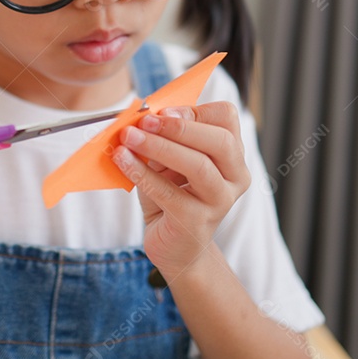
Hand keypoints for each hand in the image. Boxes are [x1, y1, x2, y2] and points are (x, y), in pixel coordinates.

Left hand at [111, 102, 250, 277]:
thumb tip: (144, 114)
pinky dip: (142, 172)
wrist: (175, 247)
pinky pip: (168, 192)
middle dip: (179, 128)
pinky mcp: (197, 222)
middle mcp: (235, 177)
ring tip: (128, 138)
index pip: (227, 118)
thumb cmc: (171, 196)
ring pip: (198, 166)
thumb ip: (164, 138)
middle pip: (220, 141)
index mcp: (231, 154)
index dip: (194, 111)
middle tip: (144, 121)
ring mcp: (220, 201)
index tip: (162, 110)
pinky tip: (122, 160)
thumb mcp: (168, 161)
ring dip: (159, 147)